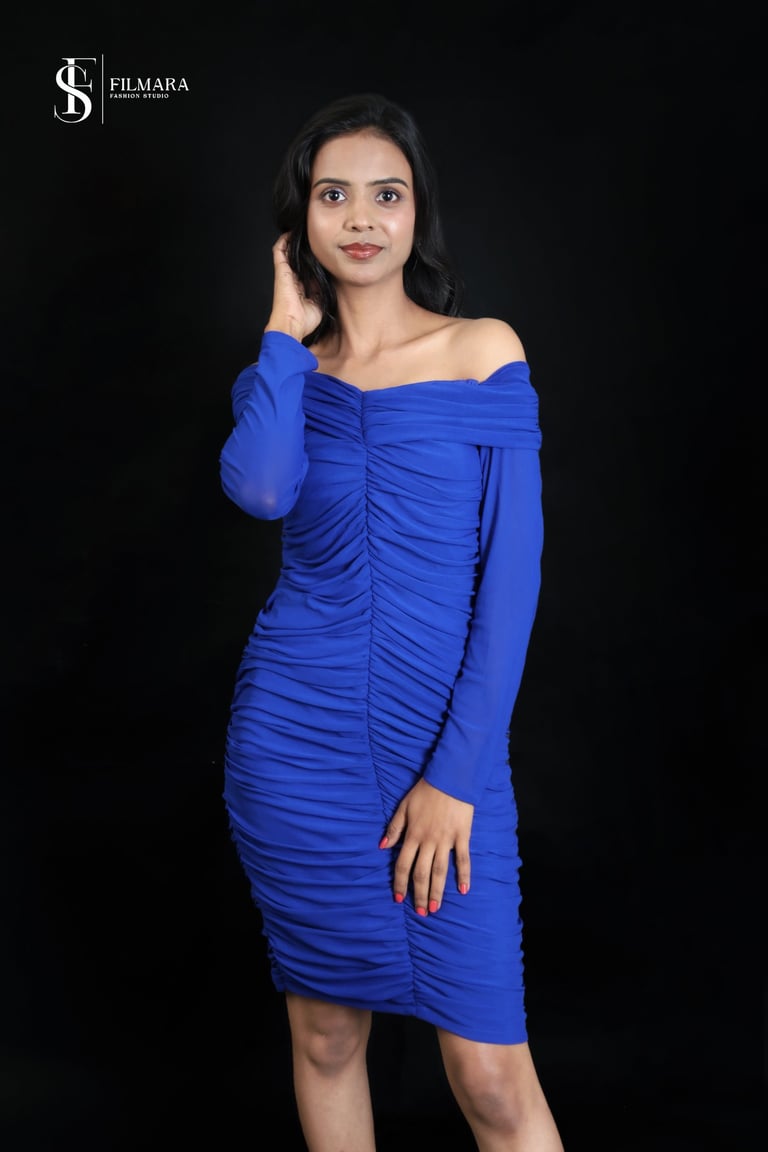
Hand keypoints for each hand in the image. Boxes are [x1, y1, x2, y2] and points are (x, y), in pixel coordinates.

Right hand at [264, 232, 321, 341]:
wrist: (291, 325)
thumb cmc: (304, 320)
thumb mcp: (320, 303)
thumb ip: (323, 290)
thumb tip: (329, 279)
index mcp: (301, 287)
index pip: (308, 269)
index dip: (314, 261)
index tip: (323, 252)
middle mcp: (293, 279)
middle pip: (298, 259)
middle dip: (306, 249)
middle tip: (314, 238)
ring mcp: (285, 274)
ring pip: (288, 252)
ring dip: (294, 242)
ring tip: (303, 232)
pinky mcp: (280, 270)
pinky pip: (279, 250)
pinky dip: (284, 241)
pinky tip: (291, 233)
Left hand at [379, 779, 472, 914]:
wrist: (450, 778)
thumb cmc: (425, 791)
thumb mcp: (404, 806)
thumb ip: (394, 828)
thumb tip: (382, 846)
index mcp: (412, 835)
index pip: (403, 865)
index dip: (400, 883)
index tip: (398, 898)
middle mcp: (428, 841)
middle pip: (421, 873)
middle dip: (419, 894)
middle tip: (420, 912)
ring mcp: (446, 840)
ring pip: (440, 871)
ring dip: (437, 891)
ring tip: (435, 908)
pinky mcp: (462, 836)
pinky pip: (463, 859)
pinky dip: (464, 875)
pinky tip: (463, 890)